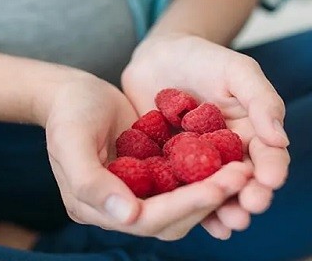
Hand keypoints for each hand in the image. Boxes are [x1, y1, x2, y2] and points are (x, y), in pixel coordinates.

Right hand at [43, 72, 252, 239]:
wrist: (71, 92)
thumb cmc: (68, 112)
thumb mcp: (71, 141)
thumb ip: (90, 182)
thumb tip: (128, 216)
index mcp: (94, 208)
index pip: (148, 219)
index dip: (184, 206)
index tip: (216, 188)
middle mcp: (119, 210)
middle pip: (172, 219)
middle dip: (208, 199)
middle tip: (243, 176)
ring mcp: (138, 194)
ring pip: (183, 204)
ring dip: (214, 191)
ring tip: (244, 171)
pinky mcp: (153, 176)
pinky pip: (184, 184)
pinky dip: (208, 176)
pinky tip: (233, 161)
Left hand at [122, 33, 289, 238]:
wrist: (157, 57)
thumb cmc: (203, 59)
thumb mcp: (237, 70)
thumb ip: (261, 99)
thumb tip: (280, 139)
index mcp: (251, 133)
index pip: (268, 156)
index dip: (272, 169)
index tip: (271, 180)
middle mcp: (228, 155)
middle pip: (244, 182)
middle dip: (251, 197)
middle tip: (251, 206)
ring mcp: (198, 166)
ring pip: (214, 193)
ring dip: (224, 210)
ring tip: (230, 223)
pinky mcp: (169, 170)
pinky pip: (180, 191)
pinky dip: (188, 208)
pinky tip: (191, 218)